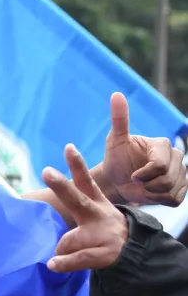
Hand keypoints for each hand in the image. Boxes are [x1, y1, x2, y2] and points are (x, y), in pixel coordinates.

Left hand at [43, 144, 128, 272]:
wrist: (134, 252)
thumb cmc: (103, 229)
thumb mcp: (94, 210)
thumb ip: (74, 199)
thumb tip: (35, 192)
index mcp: (95, 202)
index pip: (85, 181)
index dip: (77, 164)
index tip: (68, 147)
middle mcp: (99, 215)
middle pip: (78, 200)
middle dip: (61, 186)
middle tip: (46, 172)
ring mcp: (103, 234)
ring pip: (70, 239)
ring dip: (62, 248)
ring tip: (59, 254)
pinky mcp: (105, 253)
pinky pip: (78, 258)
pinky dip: (64, 263)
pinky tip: (53, 264)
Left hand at [99, 92, 187, 206]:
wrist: (117, 181)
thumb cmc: (116, 160)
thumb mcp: (114, 141)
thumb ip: (119, 119)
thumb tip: (116, 94)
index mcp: (162, 144)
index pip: (160, 165)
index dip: (144, 174)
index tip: (132, 175)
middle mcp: (176, 156)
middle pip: (167, 179)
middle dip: (147, 184)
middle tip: (136, 181)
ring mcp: (181, 172)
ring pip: (172, 190)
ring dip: (152, 193)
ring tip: (143, 187)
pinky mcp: (181, 188)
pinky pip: (175, 199)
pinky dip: (160, 200)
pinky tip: (151, 193)